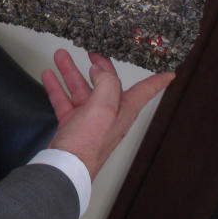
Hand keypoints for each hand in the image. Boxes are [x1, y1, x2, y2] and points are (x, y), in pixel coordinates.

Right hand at [43, 50, 174, 179]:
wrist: (65, 166)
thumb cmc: (87, 145)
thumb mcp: (104, 109)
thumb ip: (106, 84)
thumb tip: (100, 70)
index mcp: (123, 110)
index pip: (145, 91)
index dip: (157, 80)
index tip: (168, 71)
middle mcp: (108, 114)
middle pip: (106, 84)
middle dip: (99, 66)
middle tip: (94, 51)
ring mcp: (89, 119)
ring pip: (81, 89)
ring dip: (71, 72)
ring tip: (61, 56)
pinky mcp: (72, 124)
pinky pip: (65, 100)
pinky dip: (57, 87)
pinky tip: (49, 76)